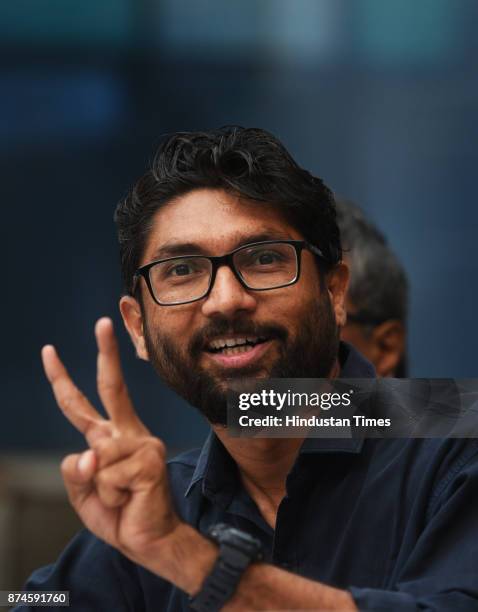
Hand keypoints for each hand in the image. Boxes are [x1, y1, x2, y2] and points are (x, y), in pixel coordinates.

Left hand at [41, 317, 180, 564]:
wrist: (151, 541)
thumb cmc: (120, 514)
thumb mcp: (83, 495)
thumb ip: (76, 472)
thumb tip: (88, 453)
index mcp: (111, 437)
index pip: (84, 402)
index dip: (62, 379)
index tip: (50, 351)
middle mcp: (128, 433)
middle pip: (112, 388)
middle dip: (105, 353)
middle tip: (102, 322)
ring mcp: (142, 444)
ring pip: (97, 455)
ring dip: (100, 488)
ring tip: (122, 499)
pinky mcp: (149, 462)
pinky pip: (110, 476)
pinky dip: (112, 496)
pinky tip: (131, 500)